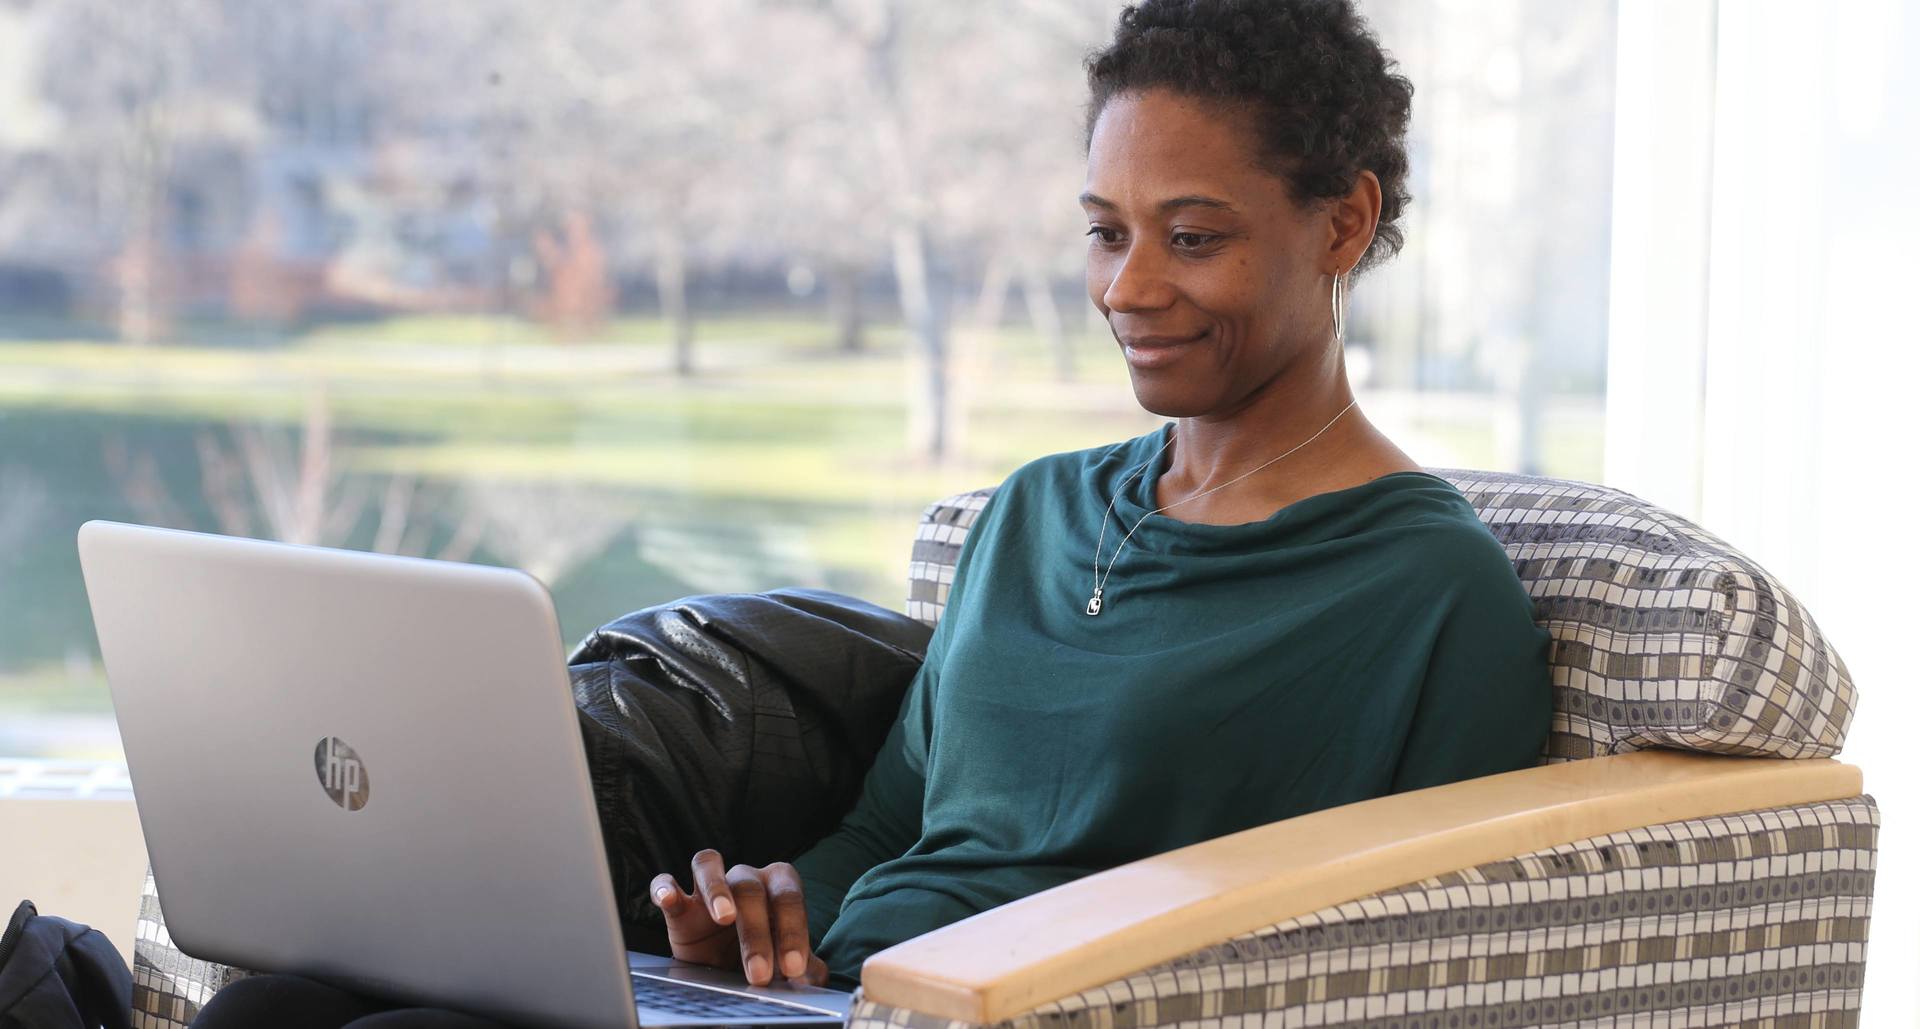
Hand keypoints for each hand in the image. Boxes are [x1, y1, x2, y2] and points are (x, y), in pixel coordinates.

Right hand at [650, 849, 830, 986]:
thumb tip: (813, 978)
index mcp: (777, 887)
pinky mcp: (679, 904)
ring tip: (724, 916)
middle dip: (758, 933)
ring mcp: (707, 888)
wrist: (727, 971)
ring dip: (716, 888)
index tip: (794, 968)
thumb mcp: (783, 964)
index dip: (793, 932)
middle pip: (750, 889)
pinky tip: (668, 898)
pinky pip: (665, 881)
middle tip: (760, 973)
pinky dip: (664, 887)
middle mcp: (744, 878)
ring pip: (708, 865)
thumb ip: (804, 966)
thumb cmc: (762, 957)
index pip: (789, 897)